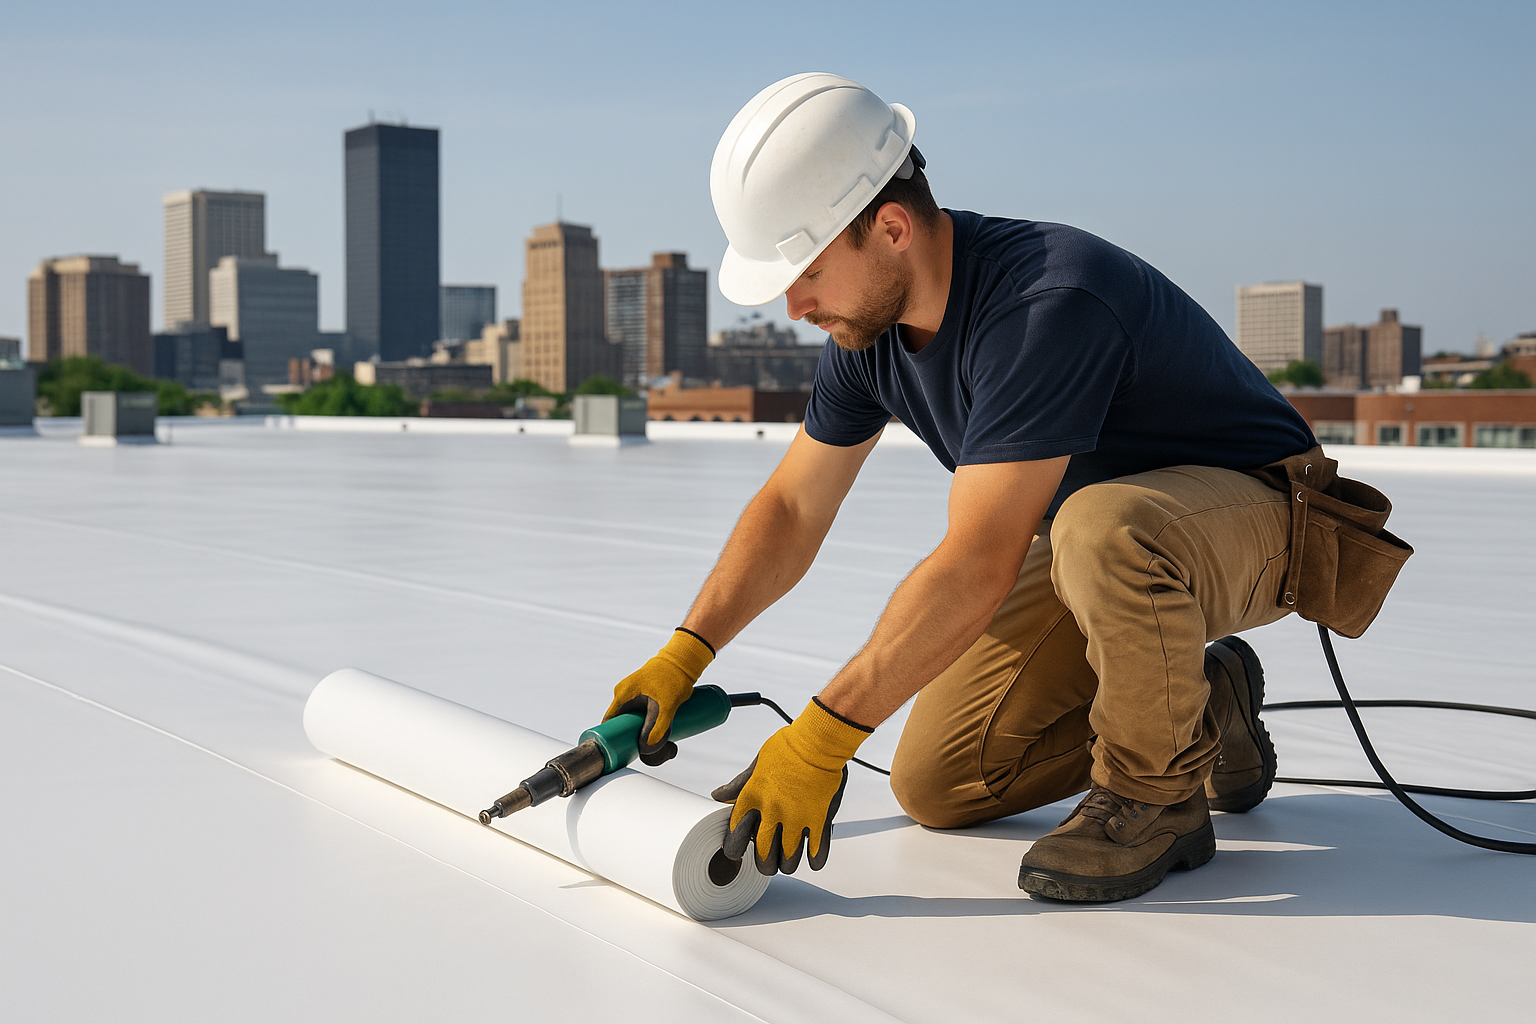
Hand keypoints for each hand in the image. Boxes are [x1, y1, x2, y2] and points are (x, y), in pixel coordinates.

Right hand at [604, 629, 714, 765]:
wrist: (683, 660)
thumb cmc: (673, 680)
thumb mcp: (666, 708)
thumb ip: (656, 729)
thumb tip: (646, 749)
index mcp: (622, 696)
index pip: (609, 723)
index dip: (613, 739)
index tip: (624, 751)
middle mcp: (623, 693)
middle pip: (620, 721)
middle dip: (631, 736)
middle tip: (647, 747)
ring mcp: (631, 690)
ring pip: (631, 716)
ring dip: (640, 728)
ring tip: (657, 737)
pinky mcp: (641, 690)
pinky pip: (638, 709)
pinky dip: (644, 720)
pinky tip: (656, 728)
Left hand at [711, 697, 871, 874]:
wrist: (818, 741)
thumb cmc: (787, 748)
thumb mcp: (756, 765)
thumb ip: (738, 785)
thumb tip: (717, 796)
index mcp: (752, 799)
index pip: (735, 838)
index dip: (735, 850)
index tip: (740, 851)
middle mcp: (772, 813)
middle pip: (763, 857)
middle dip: (764, 865)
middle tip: (768, 862)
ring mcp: (797, 819)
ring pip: (789, 861)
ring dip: (788, 863)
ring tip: (789, 859)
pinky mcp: (820, 820)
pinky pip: (816, 853)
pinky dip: (814, 860)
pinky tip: (812, 858)